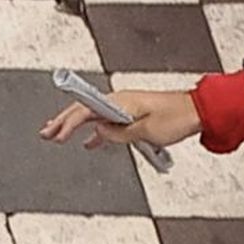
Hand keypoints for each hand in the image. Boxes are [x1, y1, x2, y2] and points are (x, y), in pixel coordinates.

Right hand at [39, 90, 201, 151]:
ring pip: (93, 116)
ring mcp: (126, 107)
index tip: (54, 133)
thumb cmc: (178, 117)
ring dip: (75, 126)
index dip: (67, 122)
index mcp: (120, 101)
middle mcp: (120, 100)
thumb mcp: (146, 132)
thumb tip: (99, 133)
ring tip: (57, 135)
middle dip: (63, 122)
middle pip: (85, 110)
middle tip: (45, 133)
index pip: (85, 110)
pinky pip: (108, 122)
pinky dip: (95, 132)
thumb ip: (118, 134)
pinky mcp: (133, 114)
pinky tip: (88, 142)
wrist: (198, 111)